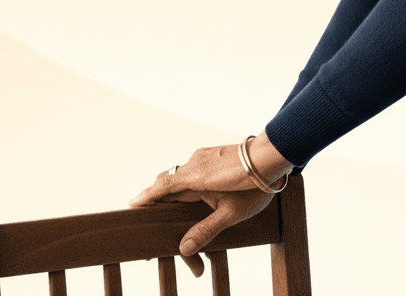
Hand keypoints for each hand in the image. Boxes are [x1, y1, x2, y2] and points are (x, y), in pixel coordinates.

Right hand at [129, 133, 293, 276]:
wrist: (275, 156)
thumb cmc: (254, 185)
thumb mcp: (230, 214)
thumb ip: (206, 231)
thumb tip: (182, 250)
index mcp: (192, 177)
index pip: (160, 188)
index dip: (145, 199)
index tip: (131, 208)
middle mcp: (194, 163)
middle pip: (168, 183)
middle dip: (157, 201)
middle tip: (146, 215)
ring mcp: (204, 158)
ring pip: (180, 176)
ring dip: (173, 193)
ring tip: (167, 210)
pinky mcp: (214, 156)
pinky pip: (192, 171)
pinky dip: (186, 184)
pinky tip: (191, 195)